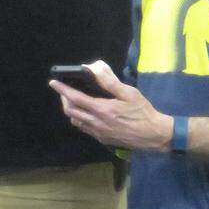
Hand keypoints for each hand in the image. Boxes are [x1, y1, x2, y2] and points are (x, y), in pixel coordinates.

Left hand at [50, 60, 173, 151]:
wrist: (156, 135)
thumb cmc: (143, 112)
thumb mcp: (129, 93)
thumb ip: (110, 82)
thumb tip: (95, 69)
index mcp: (101, 110)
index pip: (75, 98)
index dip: (62, 89)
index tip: (53, 82)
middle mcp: (96, 123)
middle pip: (71, 111)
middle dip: (64, 100)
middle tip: (65, 91)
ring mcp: (99, 133)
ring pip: (76, 121)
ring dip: (71, 111)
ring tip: (74, 102)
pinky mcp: (103, 139)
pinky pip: (85, 129)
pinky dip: (80, 120)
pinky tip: (86, 114)